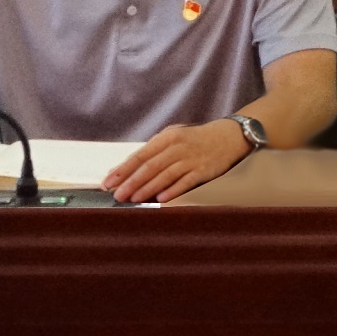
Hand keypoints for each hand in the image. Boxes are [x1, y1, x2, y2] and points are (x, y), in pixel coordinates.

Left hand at [102, 118, 258, 205]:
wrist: (228, 136)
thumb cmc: (195, 140)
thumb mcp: (173, 139)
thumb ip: (151, 153)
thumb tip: (124, 171)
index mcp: (167, 137)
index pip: (140, 155)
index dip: (123, 169)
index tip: (108, 182)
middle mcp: (178, 146)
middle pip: (150, 166)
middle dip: (131, 182)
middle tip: (118, 195)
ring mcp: (191, 158)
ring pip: (165, 174)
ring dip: (148, 188)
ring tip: (134, 198)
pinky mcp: (204, 170)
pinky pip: (185, 181)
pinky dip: (172, 190)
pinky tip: (161, 199)